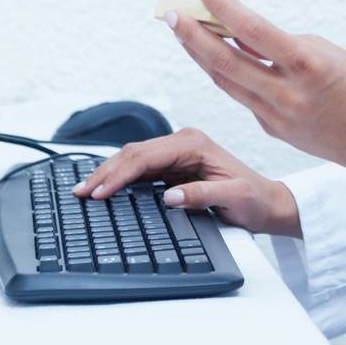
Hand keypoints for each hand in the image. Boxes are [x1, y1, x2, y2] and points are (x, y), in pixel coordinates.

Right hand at [70, 127, 302, 236]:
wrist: (266, 203)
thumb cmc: (254, 200)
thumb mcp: (235, 199)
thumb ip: (203, 196)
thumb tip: (170, 196)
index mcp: (195, 144)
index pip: (146, 156)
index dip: (119, 174)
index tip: (99, 192)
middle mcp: (183, 142)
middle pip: (133, 153)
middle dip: (105, 172)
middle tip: (80, 193)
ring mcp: (176, 152)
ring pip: (132, 158)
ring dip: (107, 173)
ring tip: (83, 191)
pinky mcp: (173, 164)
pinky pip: (139, 168)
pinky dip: (118, 177)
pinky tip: (103, 188)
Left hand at [164, 0, 345, 189]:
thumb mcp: (329, 53)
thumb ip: (284, 46)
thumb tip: (244, 34)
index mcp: (308, 66)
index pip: (254, 31)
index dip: (225, 8)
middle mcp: (287, 94)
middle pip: (225, 62)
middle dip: (194, 36)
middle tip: (174, 13)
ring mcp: (276, 117)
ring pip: (226, 81)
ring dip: (202, 55)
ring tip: (185, 31)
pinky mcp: (273, 130)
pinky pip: (244, 97)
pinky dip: (230, 74)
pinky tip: (219, 57)